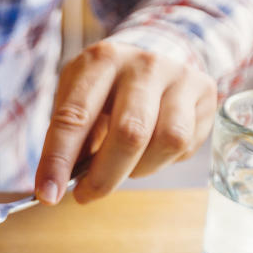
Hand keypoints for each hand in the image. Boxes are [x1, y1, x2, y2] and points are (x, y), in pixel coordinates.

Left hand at [35, 40, 216, 203]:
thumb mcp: (78, 100)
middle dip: (103, 178)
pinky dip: (162, 161)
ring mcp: (179, 76)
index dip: (58, 160)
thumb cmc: (105, 90)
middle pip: (129, 134)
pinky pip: (185, 145)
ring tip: (125, 165)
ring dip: (139, 170)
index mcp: (100, 61)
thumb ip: (70, 138)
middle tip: (86, 196)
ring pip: (166, 141)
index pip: (74, 117)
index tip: (47, 195)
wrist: (153, 57)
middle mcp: (143, 64)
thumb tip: (56, 187)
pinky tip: (149, 152)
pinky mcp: (204, 93)